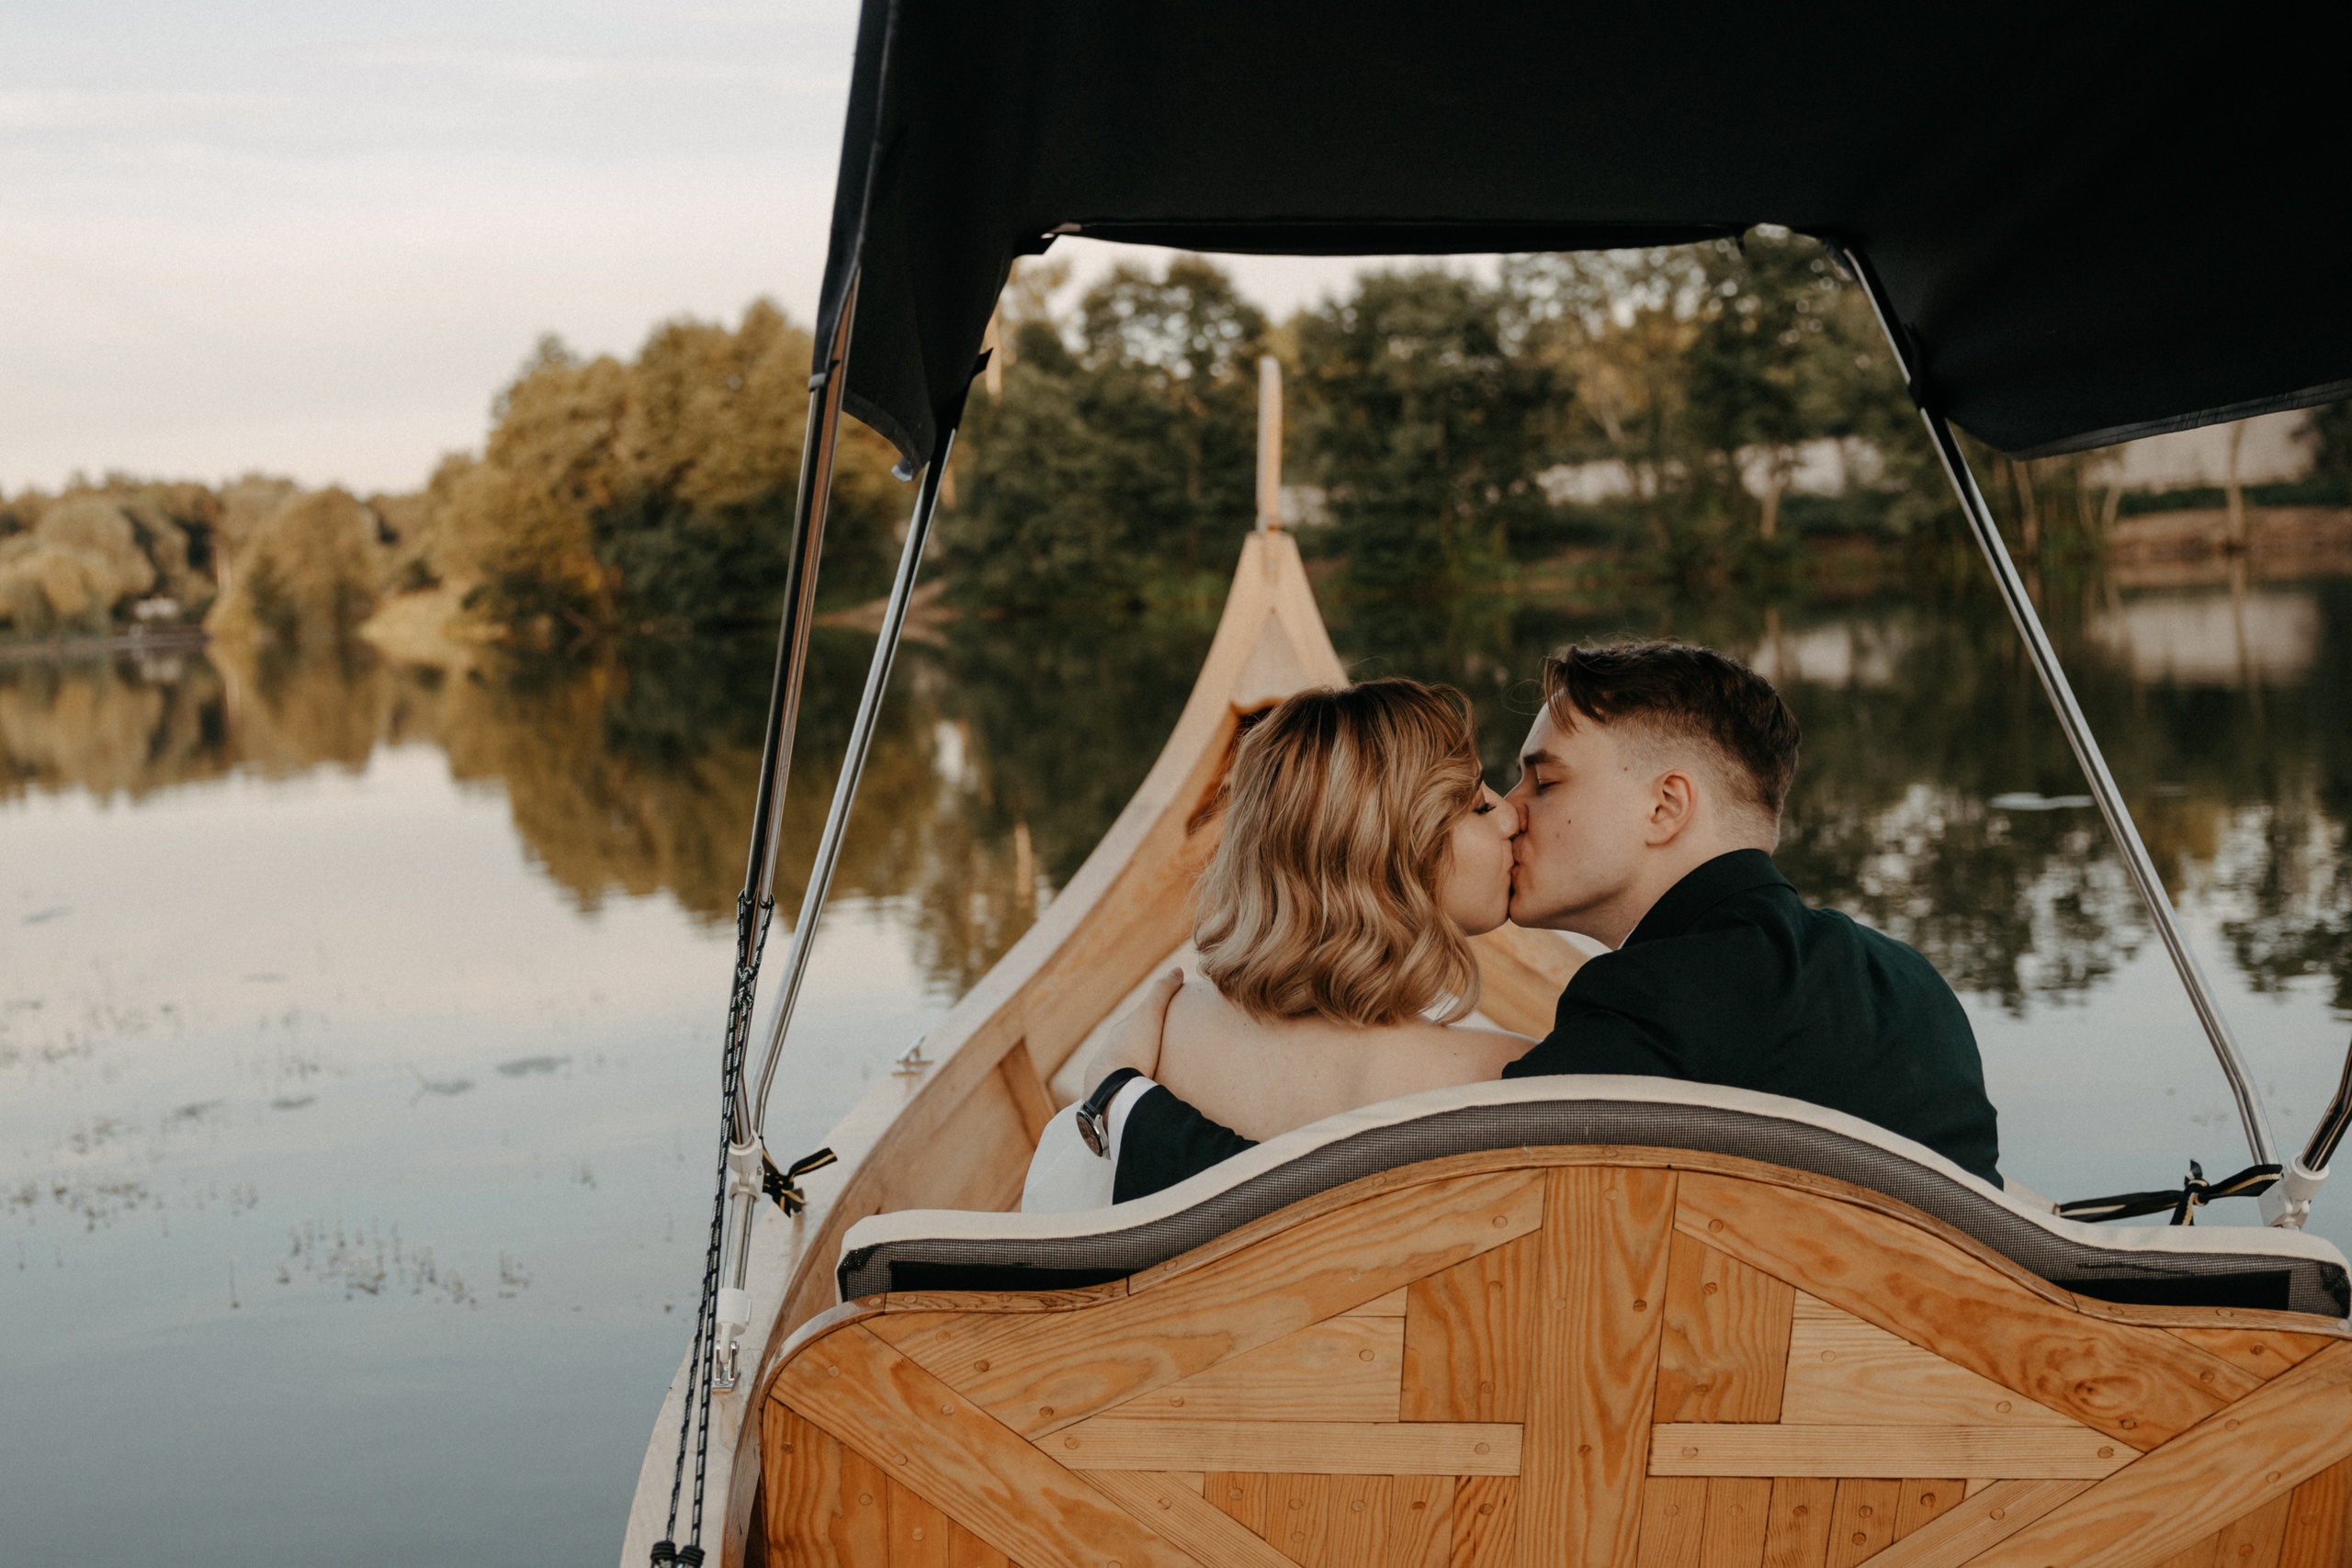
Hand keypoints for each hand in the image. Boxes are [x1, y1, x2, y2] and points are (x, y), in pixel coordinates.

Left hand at [1087, 968, 1181, 1093]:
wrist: (1113, 1089)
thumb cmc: (1133, 1049)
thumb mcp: (1150, 1015)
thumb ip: (1162, 992)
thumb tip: (1176, 969)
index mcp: (1117, 1037)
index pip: (1134, 1025)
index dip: (1149, 1022)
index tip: (1164, 1024)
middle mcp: (1107, 1057)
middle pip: (1127, 1051)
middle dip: (1141, 1051)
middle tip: (1162, 1055)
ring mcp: (1107, 1081)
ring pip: (1123, 1075)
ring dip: (1136, 1076)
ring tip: (1155, 1083)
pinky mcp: (1111, 1103)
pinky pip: (1124, 1095)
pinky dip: (1132, 1094)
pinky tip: (1143, 1100)